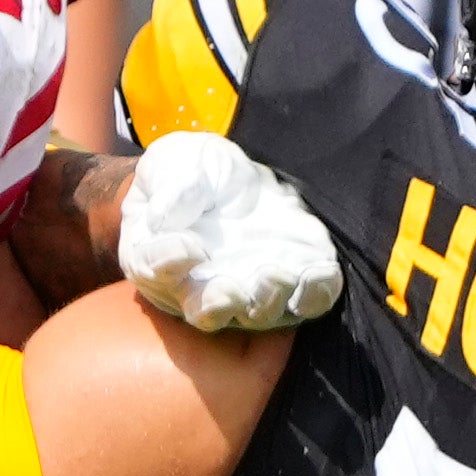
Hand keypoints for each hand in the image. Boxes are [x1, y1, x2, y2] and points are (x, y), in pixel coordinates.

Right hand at [111, 132, 343, 332]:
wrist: (235, 177)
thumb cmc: (191, 171)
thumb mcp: (173, 161)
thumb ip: (170, 185)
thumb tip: (165, 216)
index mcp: (159, 258)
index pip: (156, 270)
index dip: (170, 263)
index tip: (187, 247)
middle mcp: (202, 286)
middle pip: (207, 311)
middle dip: (219, 305)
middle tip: (229, 291)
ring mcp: (250, 290)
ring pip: (259, 313)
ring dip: (269, 300)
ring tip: (277, 275)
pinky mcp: (293, 280)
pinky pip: (307, 301)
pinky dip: (316, 294)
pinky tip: (319, 273)